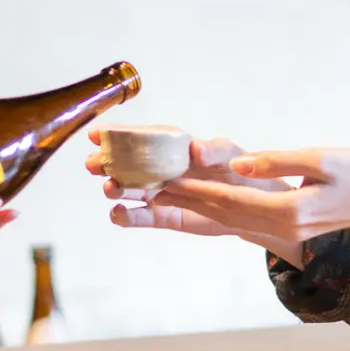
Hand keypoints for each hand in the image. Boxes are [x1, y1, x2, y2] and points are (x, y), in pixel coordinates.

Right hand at [83, 126, 289, 203]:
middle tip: (91, 164)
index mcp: (175, 147)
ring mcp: (163, 193)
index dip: (120, 134)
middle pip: (128, 164)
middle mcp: (164, 169)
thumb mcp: (234, 156)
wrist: (258, 207)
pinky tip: (118, 214)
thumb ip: (215, 150)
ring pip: (131, 190)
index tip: (97, 133)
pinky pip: (142, 217)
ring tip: (109, 189)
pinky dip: (128, 217)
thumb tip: (195, 146)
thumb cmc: (245, 172)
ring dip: (115, 189)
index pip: (143, 137)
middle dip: (107, 163)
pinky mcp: (168, 216)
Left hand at [150, 148, 349, 244]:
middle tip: (140, 190)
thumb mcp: (323, 158)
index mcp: (290, 211)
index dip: (192, 189)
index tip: (158, 180)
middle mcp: (282, 226)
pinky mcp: (285, 224)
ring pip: (225, 218)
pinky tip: (194, 199)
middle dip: (179, 201)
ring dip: (189, 206)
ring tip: (153, 195)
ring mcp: (283, 229)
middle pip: (219, 213)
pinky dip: (212, 208)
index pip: (229, 200)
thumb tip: (239, 162)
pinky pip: (239, 218)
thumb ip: (278, 161)